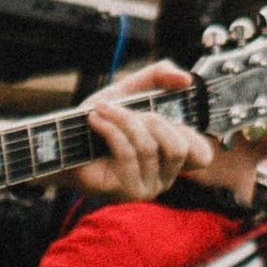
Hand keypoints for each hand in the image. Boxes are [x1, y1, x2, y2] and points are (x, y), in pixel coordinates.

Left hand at [72, 68, 212, 200]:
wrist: (65, 141)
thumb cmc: (101, 119)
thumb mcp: (132, 89)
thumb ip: (160, 76)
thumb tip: (186, 79)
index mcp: (172, 158)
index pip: (202, 155)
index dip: (190, 133)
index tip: (163, 115)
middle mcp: (165, 178)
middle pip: (177, 146)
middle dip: (150, 119)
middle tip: (126, 110)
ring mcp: (147, 188)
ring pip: (149, 147)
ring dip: (123, 120)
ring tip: (103, 110)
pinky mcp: (126, 190)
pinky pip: (127, 153)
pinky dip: (110, 129)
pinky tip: (95, 120)